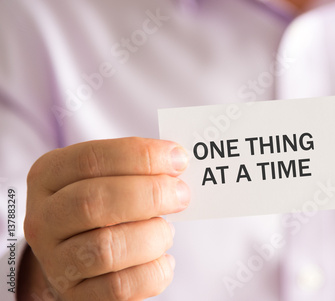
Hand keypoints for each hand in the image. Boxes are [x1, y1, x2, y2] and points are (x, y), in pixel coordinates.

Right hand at [21, 137, 189, 299]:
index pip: (90, 159)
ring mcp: (56, 261)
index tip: (179, 159)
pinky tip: (163, 260)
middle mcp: (44, 219)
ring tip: (166, 232)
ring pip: (107, 248)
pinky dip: (154, 271)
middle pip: (93, 202)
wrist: (81, 258)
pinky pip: (121, 287)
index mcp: (49, 176)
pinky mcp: (76, 296)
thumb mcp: (110, 177)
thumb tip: (176, 160)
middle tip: (181, 195)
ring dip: (152, 236)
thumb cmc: (105, 206)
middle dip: (150, 194)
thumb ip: (136, 166)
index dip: (140, 157)